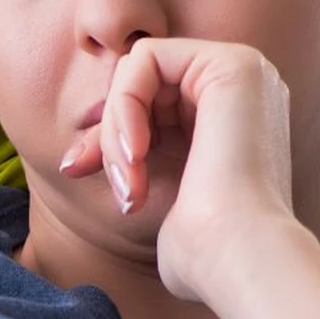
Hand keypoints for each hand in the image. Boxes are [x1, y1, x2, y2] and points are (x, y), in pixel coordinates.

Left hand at [55, 37, 307, 305]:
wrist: (238, 259)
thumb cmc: (202, 251)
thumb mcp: (153, 195)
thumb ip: (127, 162)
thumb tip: (75, 158)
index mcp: (233, 119)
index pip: (146, 101)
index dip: (107, 136)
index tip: (79, 172)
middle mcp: (244, 89)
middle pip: (139, 84)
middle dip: (108, 135)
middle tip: (118, 186)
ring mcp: (245, 71)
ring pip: (136, 72)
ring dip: (115, 130)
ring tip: (130, 183)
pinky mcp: (233, 63)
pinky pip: (144, 58)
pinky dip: (124, 105)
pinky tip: (136, 153)